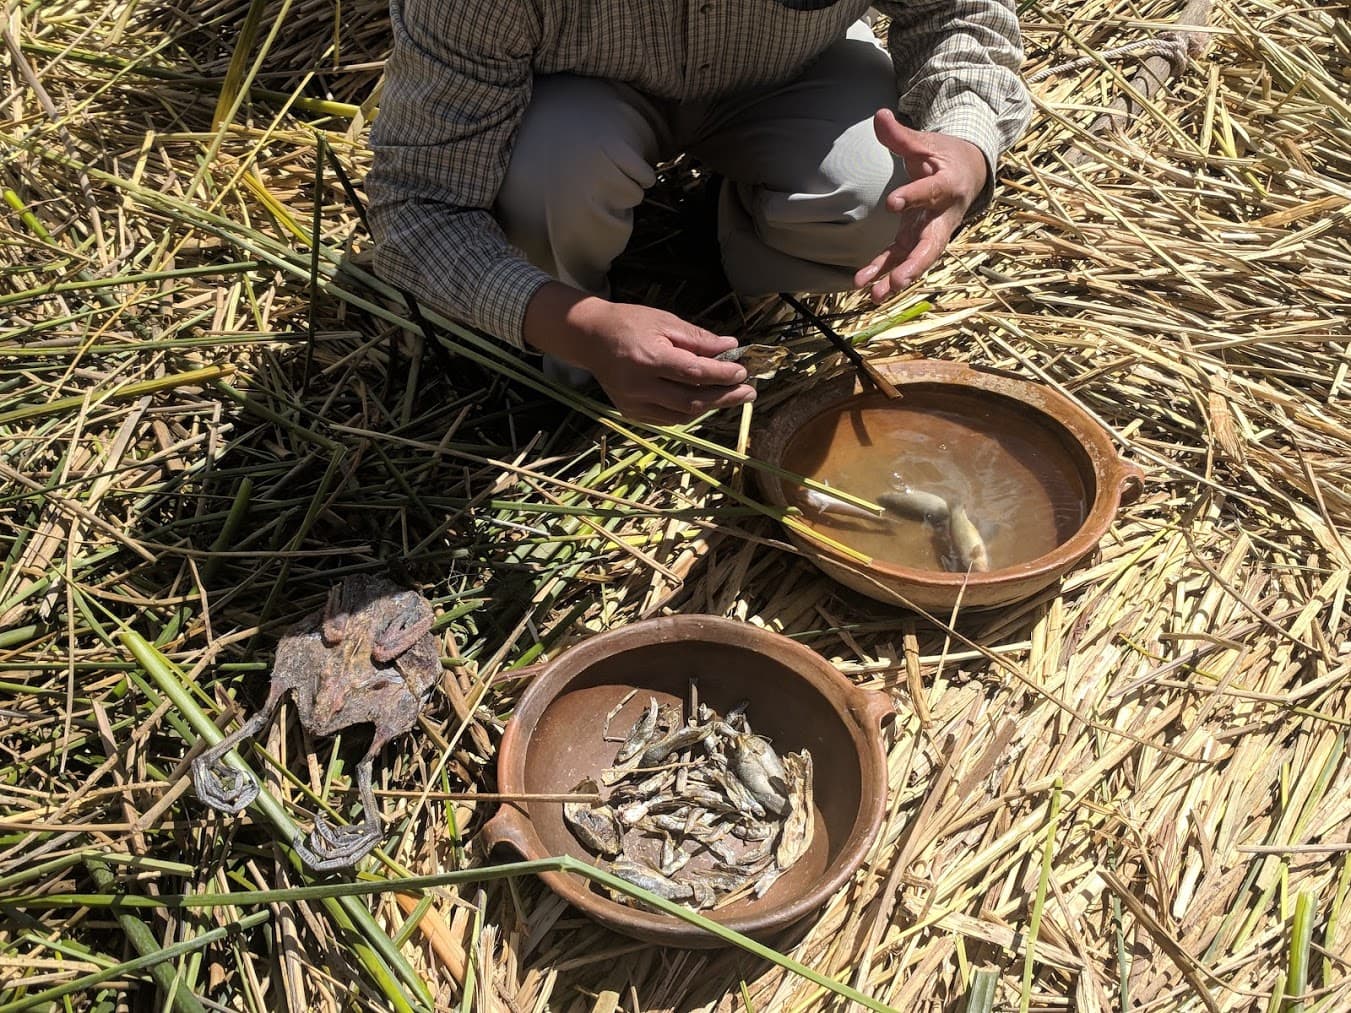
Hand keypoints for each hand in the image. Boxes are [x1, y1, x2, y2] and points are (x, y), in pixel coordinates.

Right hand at [523, 284, 755, 424]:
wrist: (590, 338)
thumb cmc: (630, 324)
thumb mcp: (665, 321)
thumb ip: (698, 338)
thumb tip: (730, 346)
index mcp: (650, 358)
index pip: (695, 372)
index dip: (722, 374)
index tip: (743, 371)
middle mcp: (641, 385)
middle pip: (692, 400)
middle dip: (725, 397)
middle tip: (749, 392)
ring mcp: (634, 403)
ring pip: (682, 413)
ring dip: (710, 406)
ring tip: (731, 395)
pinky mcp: (631, 412)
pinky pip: (668, 419)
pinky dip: (689, 411)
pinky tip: (704, 401)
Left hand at [854, 107, 988, 303]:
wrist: (969, 172)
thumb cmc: (944, 156)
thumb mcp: (926, 142)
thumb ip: (901, 136)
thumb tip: (878, 115)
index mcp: (948, 184)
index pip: (931, 192)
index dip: (914, 197)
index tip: (892, 202)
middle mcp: (944, 215)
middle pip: (933, 244)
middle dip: (916, 264)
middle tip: (899, 279)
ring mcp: (931, 231)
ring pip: (919, 259)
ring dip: (898, 278)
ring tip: (875, 296)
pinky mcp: (918, 239)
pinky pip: (903, 258)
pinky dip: (885, 272)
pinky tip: (865, 286)